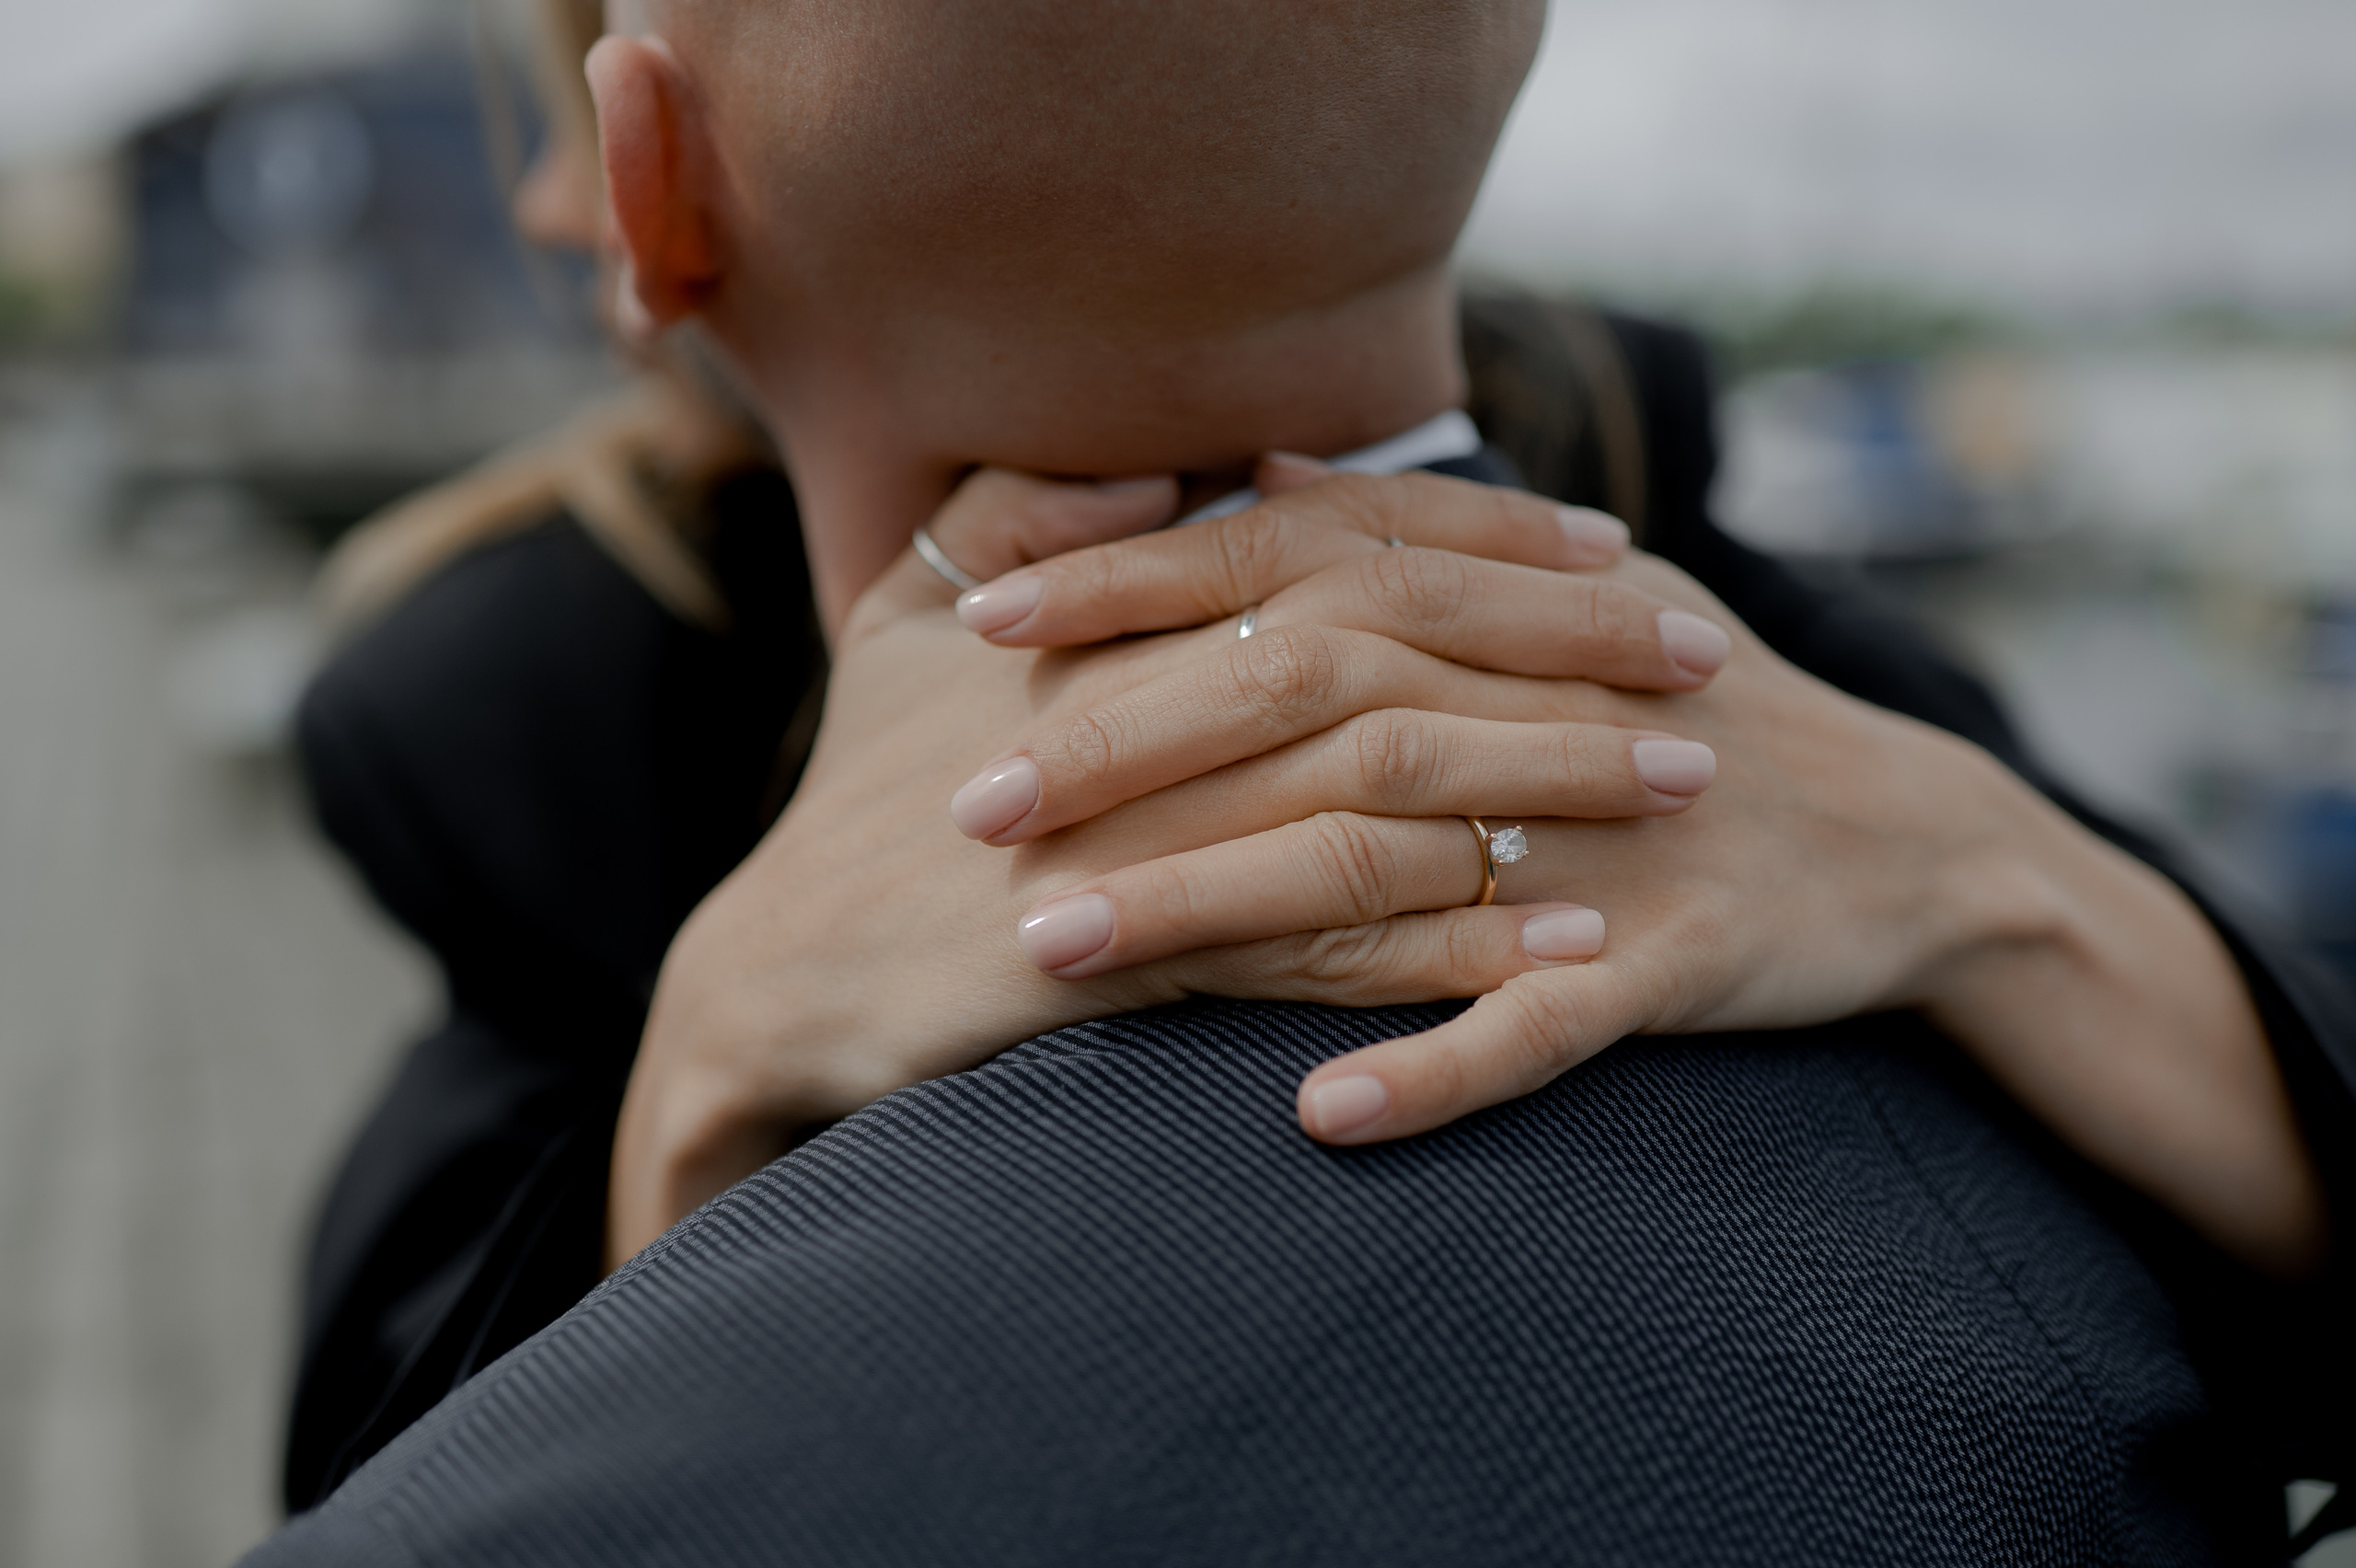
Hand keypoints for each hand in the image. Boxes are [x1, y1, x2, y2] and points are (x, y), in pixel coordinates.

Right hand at [610, 466, 1721, 1261]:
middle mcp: (1148, 703)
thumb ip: (1029, 514)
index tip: (1613, 544)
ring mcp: (1155, 834)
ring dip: (1550, 791)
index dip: (1491, 538)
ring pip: (1393, 797)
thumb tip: (1166, 477)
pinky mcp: (1149, 960)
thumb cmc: (860, 785)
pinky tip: (1571, 946)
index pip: (1345, 548)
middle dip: (1568, 648)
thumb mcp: (910, 610)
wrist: (786, 968)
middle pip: (1403, 654)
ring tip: (1684, 787)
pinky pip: (1338, 949)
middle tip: (1709, 651)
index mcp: (1118, 610)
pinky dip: (1461, 946)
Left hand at [980, 533, 2325, 1274]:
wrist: (1906, 838)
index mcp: (1501, 607)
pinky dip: (1435, 1069)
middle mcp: (1543, 700)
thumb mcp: (1566, 599)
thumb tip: (1254, 471)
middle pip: (1305, 700)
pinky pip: (1544, 1027)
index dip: (1125, 581)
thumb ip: (1404, 535)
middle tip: (966, 809)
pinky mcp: (1683, 961)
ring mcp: (1610, 836)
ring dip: (1211, 912)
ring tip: (1053, 959)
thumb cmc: (1688, 716)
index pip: (1283, 566)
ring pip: (1383, 863)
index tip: (973, 616)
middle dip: (1124, 750)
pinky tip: (1315, 1118)